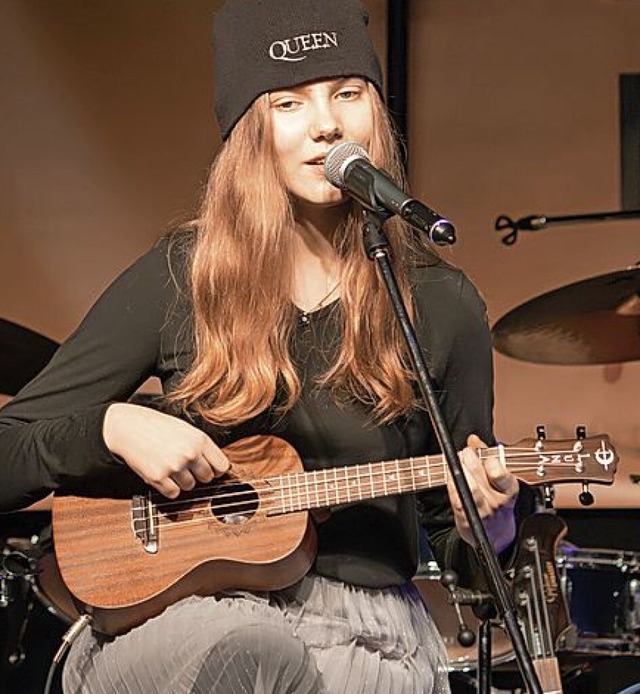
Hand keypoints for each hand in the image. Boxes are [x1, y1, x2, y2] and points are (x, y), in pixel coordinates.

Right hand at [103, 403, 228, 497]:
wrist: (129, 427)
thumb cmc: (158, 427)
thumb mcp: (187, 430)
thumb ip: (203, 447)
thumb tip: (221, 468)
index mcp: (200, 439)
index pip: (222, 466)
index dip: (217, 470)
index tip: (211, 469)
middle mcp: (190, 453)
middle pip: (207, 478)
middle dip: (199, 475)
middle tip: (186, 465)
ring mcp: (174, 466)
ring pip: (190, 486)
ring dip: (182, 481)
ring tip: (171, 465)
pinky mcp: (158, 477)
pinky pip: (173, 493)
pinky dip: (169, 487)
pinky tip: (163, 473)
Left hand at [447, 434, 518, 553]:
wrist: (495, 534)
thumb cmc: (496, 500)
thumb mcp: (498, 479)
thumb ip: (486, 456)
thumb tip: (474, 439)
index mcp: (509, 489)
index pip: (500, 472)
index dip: (487, 459)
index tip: (478, 450)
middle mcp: (498, 501)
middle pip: (481, 476)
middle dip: (470, 460)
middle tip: (464, 452)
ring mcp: (483, 511)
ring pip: (469, 488)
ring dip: (460, 470)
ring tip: (457, 461)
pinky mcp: (467, 517)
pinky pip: (456, 497)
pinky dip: (451, 483)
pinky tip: (450, 475)